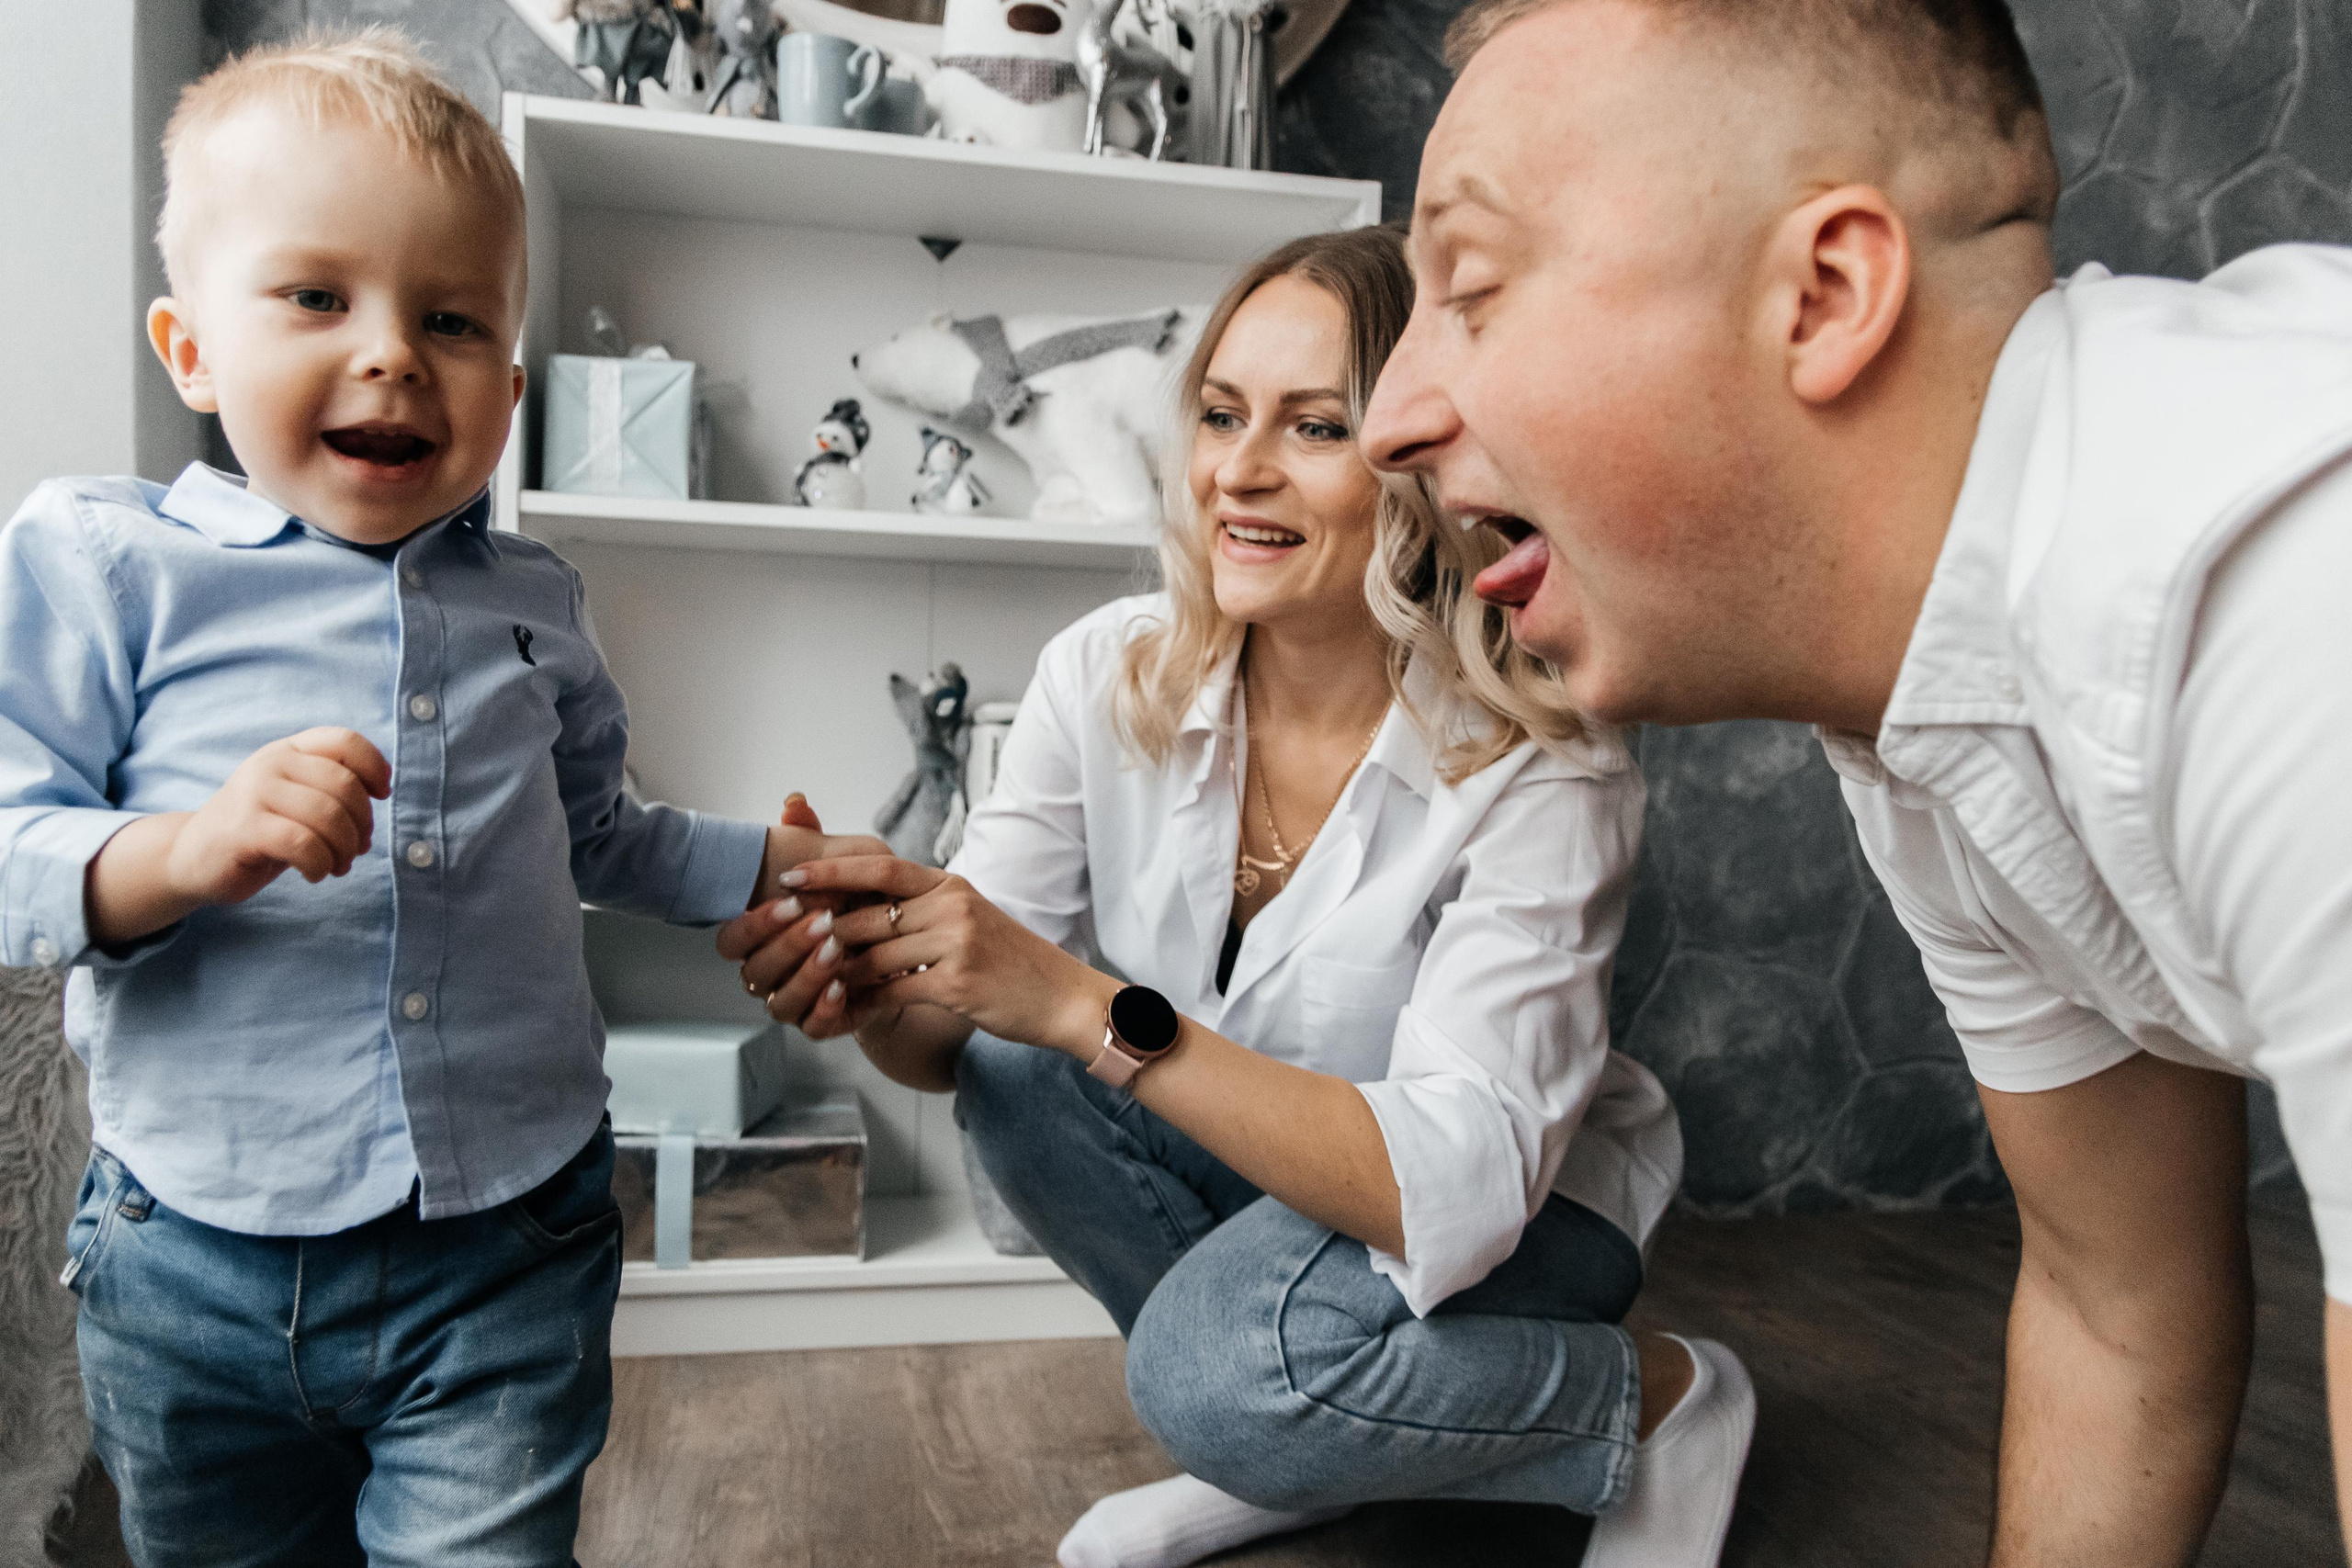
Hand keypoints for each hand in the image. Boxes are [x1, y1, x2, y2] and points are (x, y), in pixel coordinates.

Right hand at [166, 727, 390, 906]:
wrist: (192, 857)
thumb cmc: (259, 830)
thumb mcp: (297, 801)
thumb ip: (332, 793)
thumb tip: (375, 806)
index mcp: (289, 750)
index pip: (345, 741)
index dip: (375, 767)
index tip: (381, 795)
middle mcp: (271, 763)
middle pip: (345, 785)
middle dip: (362, 824)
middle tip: (356, 850)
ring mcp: (253, 792)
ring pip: (328, 816)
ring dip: (344, 850)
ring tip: (336, 865)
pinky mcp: (243, 828)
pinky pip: (304, 844)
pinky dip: (320, 864)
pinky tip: (314, 873)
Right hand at [718, 794, 886, 1036]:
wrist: (890, 942)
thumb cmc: (849, 898)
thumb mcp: (836, 861)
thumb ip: (809, 834)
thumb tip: (795, 803)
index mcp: (758, 939)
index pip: (732, 941)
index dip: (754, 924)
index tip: (789, 900)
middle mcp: (767, 973)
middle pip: (755, 971)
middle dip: (787, 946)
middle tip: (822, 922)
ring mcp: (792, 1001)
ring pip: (780, 1003)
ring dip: (806, 975)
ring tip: (837, 950)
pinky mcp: (822, 1022)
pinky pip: (813, 1027)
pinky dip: (826, 1008)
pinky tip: (845, 986)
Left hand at [789, 855, 1113, 1055]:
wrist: (1063, 997)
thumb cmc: (1013, 964)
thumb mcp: (971, 921)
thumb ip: (924, 911)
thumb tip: (865, 911)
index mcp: (951, 885)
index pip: (880, 867)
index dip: (830, 870)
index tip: (790, 876)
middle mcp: (952, 907)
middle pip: (868, 915)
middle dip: (822, 930)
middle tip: (785, 938)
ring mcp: (955, 944)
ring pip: (873, 955)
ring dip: (838, 972)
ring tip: (809, 980)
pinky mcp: (956, 984)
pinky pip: (891, 992)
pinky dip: (862, 1004)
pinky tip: (845, 1011)